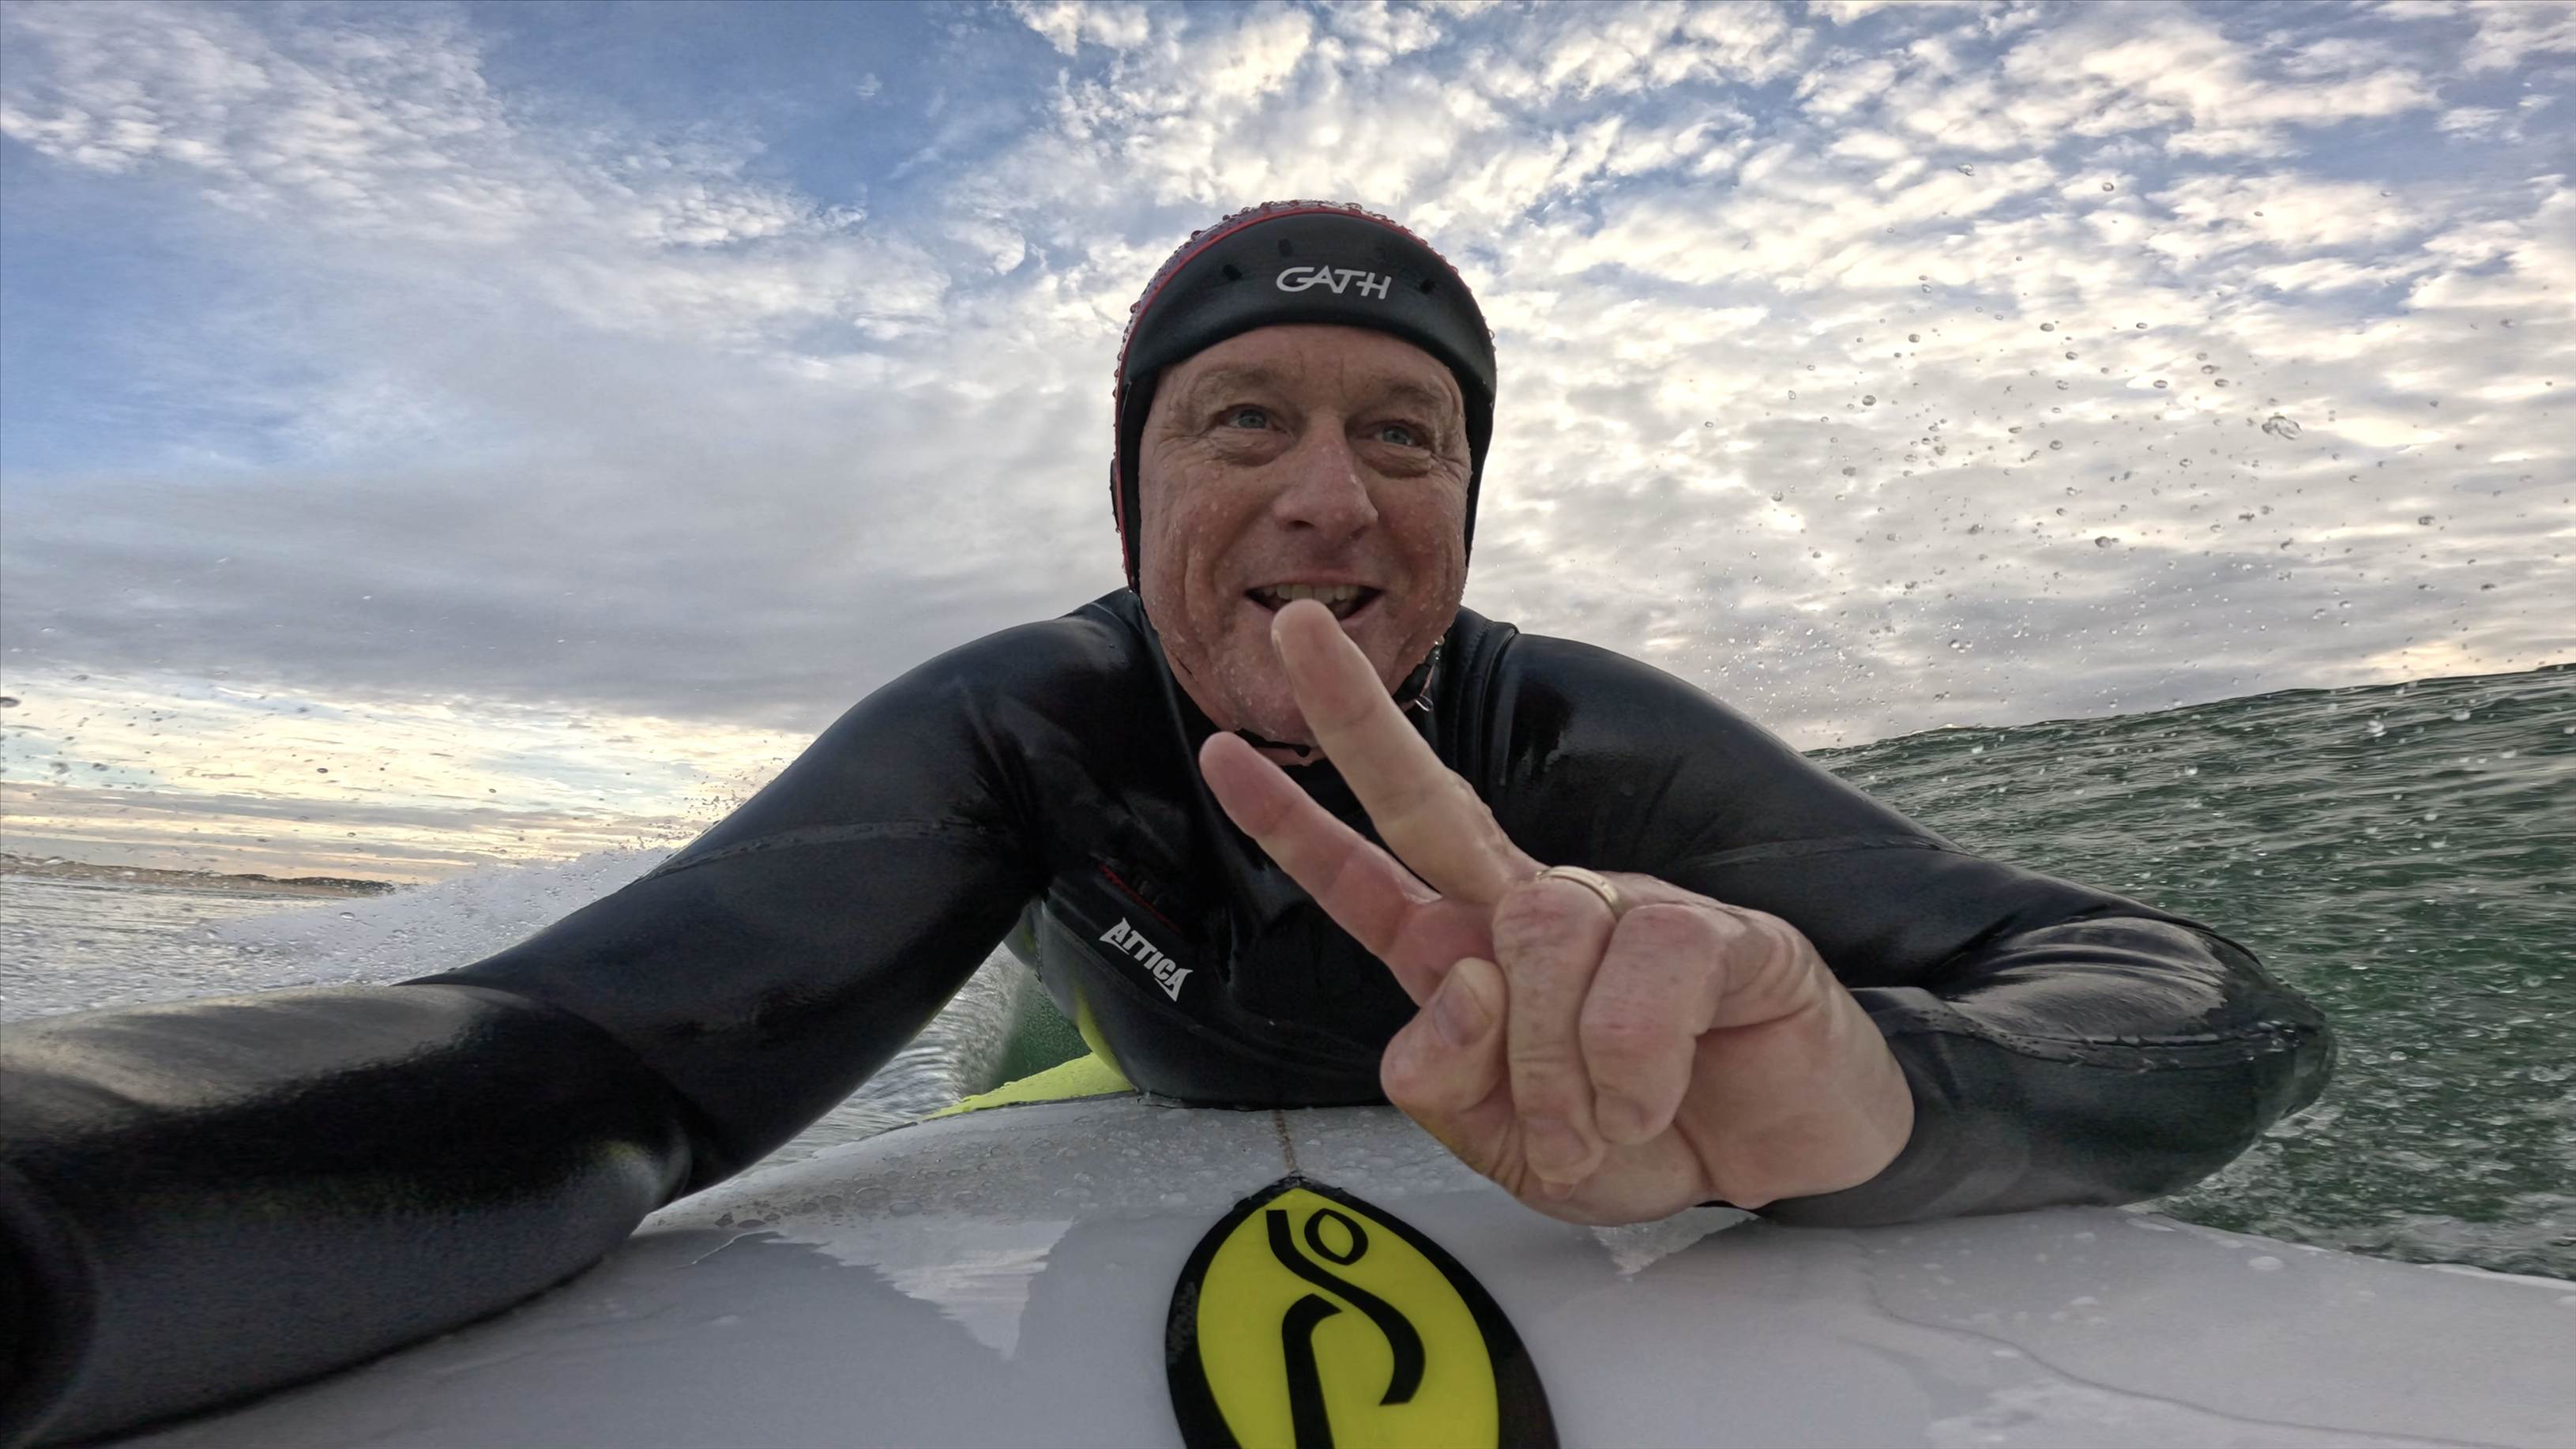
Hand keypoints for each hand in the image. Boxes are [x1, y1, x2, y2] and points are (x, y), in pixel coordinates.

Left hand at [1197, 601, 1913, 1224]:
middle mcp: (1535, 909)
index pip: (1371, 881)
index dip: (1295, 826)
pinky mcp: (1713, 928)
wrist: (1786, 1159)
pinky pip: (1639, 975)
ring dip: (1558, 1072)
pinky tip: (1657, 1096)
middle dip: (1354, 717)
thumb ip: (1454, 1088)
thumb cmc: (1646, 1134)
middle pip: (1431, 800)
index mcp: (1474, 956)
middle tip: (1294, 629)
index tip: (1221, 753)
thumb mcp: (1518, 1149)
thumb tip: (1457, 990)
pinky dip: (1634, 1069)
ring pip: (1534, 943)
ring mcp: (1624, 906)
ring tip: (1604, 1126)